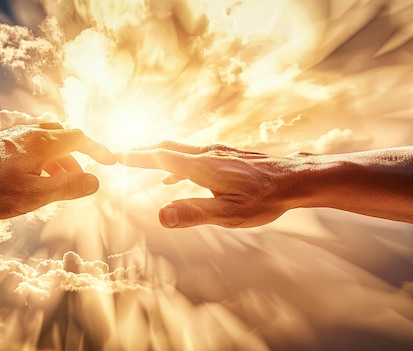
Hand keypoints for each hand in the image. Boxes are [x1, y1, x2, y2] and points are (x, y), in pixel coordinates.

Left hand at [0, 124, 115, 218]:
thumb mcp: (35, 195)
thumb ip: (68, 188)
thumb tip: (95, 182)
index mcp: (42, 142)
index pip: (79, 137)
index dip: (98, 149)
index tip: (110, 162)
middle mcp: (29, 132)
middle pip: (63, 136)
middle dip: (76, 157)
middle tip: (79, 180)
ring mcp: (12, 134)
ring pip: (45, 140)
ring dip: (58, 159)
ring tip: (56, 183)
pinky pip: (29, 143)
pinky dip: (41, 157)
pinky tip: (31, 176)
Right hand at [116, 141, 295, 227]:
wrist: (296, 179)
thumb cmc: (264, 199)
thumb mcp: (229, 214)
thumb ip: (194, 213)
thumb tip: (161, 215)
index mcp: (202, 167)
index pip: (161, 157)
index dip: (137, 156)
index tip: (117, 154)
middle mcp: (207, 154)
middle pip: (167, 147)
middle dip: (142, 151)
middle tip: (122, 153)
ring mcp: (218, 153)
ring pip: (180, 149)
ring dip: (157, 154)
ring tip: (141, 161)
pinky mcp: (227, 156)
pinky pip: (193, 155)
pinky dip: (175, 162)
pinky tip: (173, 176)